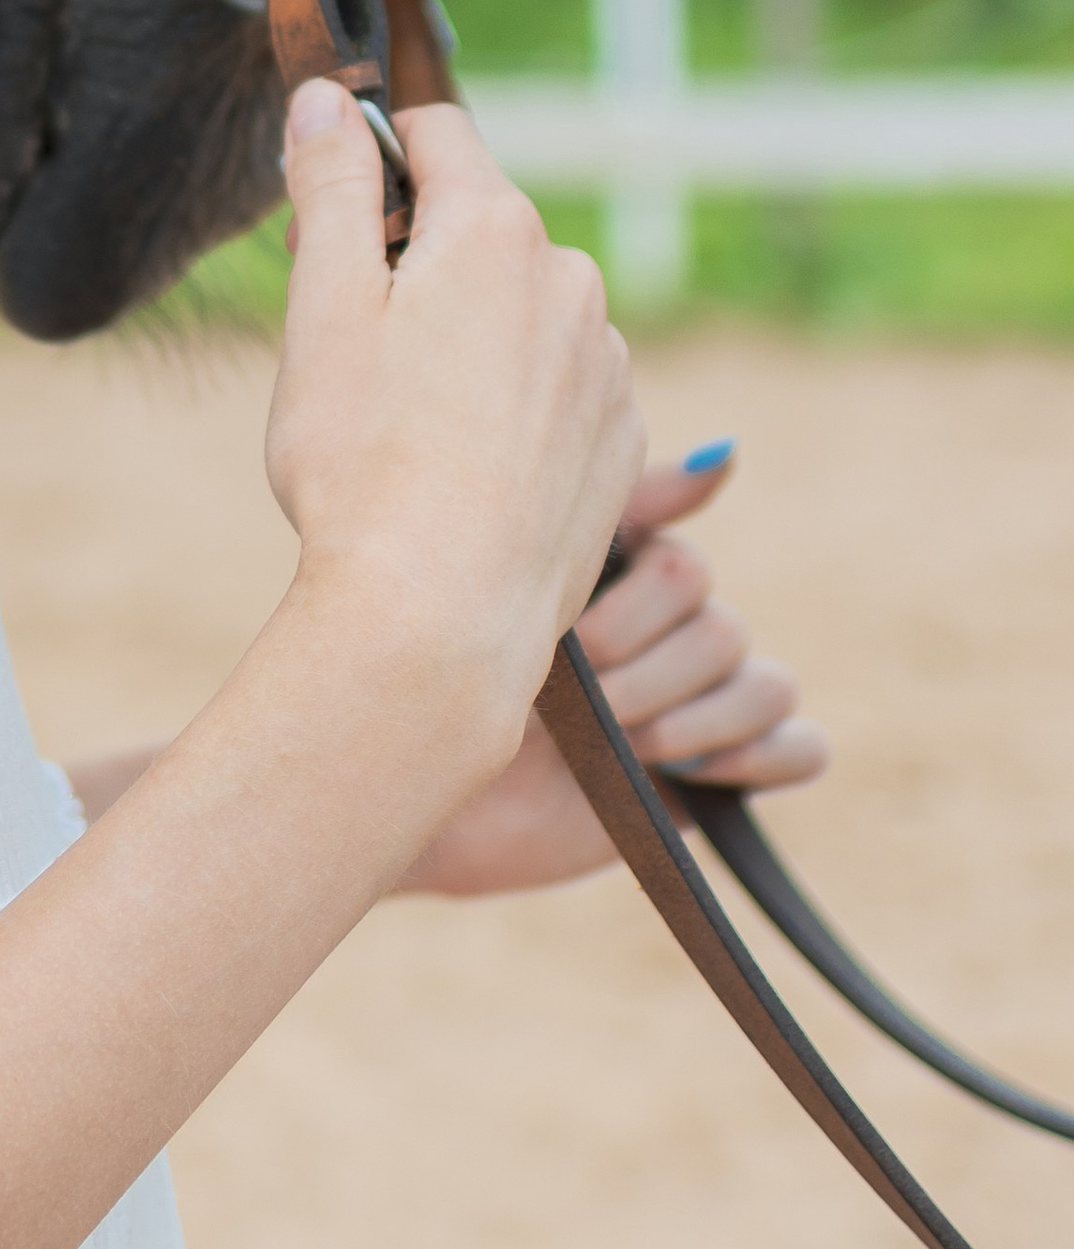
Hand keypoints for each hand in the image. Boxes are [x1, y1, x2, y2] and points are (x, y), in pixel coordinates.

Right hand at [265, 84, 645, 738]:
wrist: (441, 618)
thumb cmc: (363, 464)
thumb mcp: (323, 306)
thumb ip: (331, 184)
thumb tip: (329, 98)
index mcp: (495, 230)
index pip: (437, 134)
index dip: (372, 163)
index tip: (328, 224)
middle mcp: (572, 281)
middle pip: (479, 229)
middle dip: (416, 261)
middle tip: (349, 349)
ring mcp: (608, 366)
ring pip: (522, 312)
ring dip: (468, 336)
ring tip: (406, 428)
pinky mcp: (621, 444)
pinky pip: (557, 388)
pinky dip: (510, 407)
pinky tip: (461, 472)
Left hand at [401, 449, 828, 895]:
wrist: (445, 796)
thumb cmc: (466, 683)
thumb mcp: (519, 583)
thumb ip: (610, 516)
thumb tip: (726, 451)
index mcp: (630, 573)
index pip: (681, 570)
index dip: (629, 616)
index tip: (571, 646)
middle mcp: (678, 627)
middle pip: (720, 630)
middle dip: (646, 677)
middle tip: (586, 708)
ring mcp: (709, 695)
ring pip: (768, 685)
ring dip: (696, 721)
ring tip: (630, 745)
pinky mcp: (731, 766)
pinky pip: (803, 746)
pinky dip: (764, 755)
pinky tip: (695, 771)